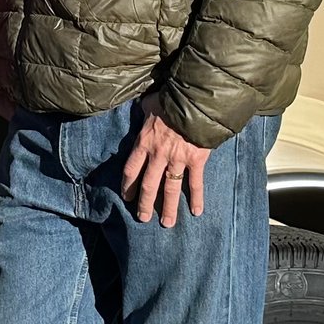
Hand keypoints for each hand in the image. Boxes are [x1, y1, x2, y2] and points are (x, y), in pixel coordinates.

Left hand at [122, 97, 211, 227]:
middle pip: (148, 185)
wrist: (194, 100)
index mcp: (144, 142)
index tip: (127, 197)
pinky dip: (196, 198)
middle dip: (144, 204)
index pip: (131, 169)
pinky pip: (196, 183)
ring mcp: (178, 159)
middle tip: (142, 218)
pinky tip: (196, 212)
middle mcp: (158, 155)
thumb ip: (145, 111)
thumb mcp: (150, 104)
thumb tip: (142, 107)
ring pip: (170, 189)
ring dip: (168, 208)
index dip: (128, 185)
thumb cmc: (170, 100)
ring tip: (166, 223)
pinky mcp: (196, 160)